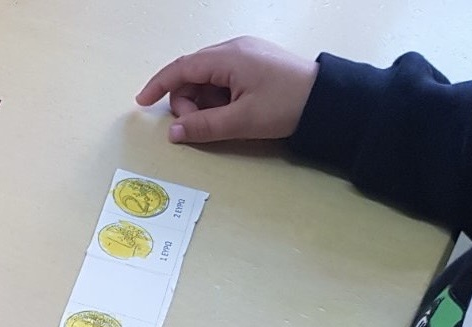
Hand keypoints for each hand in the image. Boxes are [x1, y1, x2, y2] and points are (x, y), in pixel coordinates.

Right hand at [135, 36, 318, 143]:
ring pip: (207, 77)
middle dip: (187, 100)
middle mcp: (233, 49)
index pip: (181, 68)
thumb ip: (204, 127)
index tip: (141, 103)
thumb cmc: (287, 105)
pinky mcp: (254, 63)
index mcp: (228, 58)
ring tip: (221, 120)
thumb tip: (173, 132)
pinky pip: (223, 77)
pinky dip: (218, 96)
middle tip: (198, 125)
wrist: (330, 99)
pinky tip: (231, 110)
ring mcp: (245, 54)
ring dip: (203, 100)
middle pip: (192, 73)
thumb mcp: (242, 121)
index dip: (158, 85)